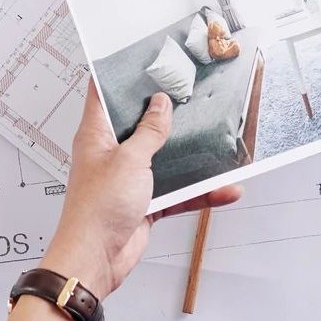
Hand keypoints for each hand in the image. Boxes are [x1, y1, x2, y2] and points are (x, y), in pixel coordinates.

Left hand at [42, 89, 241, 298]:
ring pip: (163, 159)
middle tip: (191, 96)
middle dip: (165, 114)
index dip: (118, 74)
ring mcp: (128, 177)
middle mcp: (111, 152)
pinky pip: (176, 191)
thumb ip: (149, 132)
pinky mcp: (143, 202)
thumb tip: (160, 104)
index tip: (140, 60)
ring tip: (217, 143)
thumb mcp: (129, 161)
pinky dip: (198, 192)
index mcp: (96, 134)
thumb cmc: (97, 209)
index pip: (102, 93)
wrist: (96, 260)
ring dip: (189, 157)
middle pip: (140, 124)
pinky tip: (223, 189)